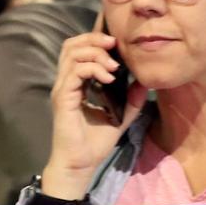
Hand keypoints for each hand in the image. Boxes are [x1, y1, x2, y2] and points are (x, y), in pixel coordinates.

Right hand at [40, 19, 143, 199]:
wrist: (80, 165)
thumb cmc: (94, 144)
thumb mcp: (119, 117)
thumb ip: (130, 100)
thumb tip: (143, 82)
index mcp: (75, 83)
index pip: (78, 49)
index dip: (94, 39)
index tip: (116, 43)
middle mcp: (66, 82)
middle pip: (71, 45)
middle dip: (94, 39)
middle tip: (114, 46)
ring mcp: (62, 89)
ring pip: (71, 54)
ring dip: (95, 53)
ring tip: (113, 66)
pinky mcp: (63, 99)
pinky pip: (74, 73)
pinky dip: (93, 69)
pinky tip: (108, 78)